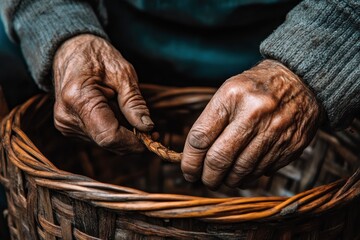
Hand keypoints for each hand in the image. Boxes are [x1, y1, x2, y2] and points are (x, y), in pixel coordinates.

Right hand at [53, 34, 153, 152]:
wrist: (71, 51)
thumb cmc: (98, 56)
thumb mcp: (123, 73)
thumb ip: (134, 103)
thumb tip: (147, 127)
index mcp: (78, 98)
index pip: (109, 136)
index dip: (133, 142)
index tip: (153, 137)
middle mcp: (67, 116)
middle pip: (108, 141)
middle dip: (132, 138)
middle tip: (150, 128)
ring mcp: (66, 124)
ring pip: (104, 141)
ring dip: (122, 132)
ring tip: (124, 107)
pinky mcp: (69, 128)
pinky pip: (98, 136)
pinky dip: (113, 128)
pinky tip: (114, 111)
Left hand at [181, 60, 321, 188]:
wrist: (300, 80)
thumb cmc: (255, 88)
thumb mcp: (228, 92)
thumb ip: (210, 122)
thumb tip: (194, 157)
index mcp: (232, 96)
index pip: (201, 137)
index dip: (190, 160)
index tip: (188, 170)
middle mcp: (254, 114)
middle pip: (219, 159)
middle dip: (207, 177)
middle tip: (205, 180)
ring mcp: (275, 131)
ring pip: (241, 171)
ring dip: (228, 180)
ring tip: (223, 179)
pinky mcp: (291, 145)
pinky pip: (262, 171)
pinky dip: (249, 177)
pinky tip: (244, 172)